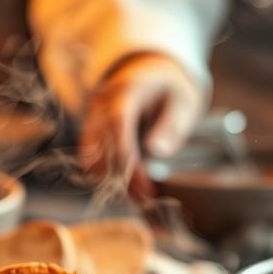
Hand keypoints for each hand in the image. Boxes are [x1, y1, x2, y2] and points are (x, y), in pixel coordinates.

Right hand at [79, 53, 202, 198]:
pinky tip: (128, 185)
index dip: (128, 161)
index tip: (145, 189)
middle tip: (146, 202)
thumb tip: (158, 151)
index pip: (118, 126)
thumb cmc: (169, 88)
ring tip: (139, 197)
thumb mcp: (183, 101)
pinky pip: (91, 158)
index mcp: (126, 90)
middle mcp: (101, 103)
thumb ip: (172, 124)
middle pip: (100, 147)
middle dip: (121, 179)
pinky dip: (107, 175)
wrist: (148, 72)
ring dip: (112, 180)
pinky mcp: (90, 131)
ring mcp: (91, 117)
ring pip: (91, 157)